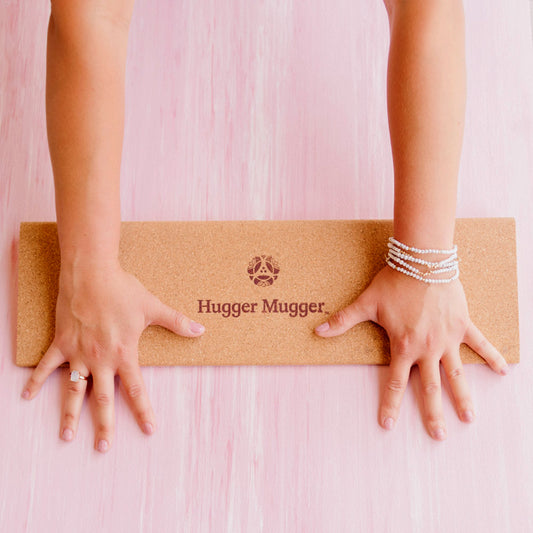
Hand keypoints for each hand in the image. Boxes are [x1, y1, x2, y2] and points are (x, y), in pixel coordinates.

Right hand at [21, 259, 204, 451]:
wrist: (92, 274)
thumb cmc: (123, 291)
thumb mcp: (153, 307)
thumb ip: (177, 322)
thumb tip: (200, 330)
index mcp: (124, 354)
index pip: (136, 389)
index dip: (144, 410)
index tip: (149, 429)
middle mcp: (100, 359)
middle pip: (103, 399)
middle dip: (105, 425)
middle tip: (104, 448)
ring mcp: (78, 353)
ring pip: (73, 390)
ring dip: (70, 414)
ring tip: (67, 436)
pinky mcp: (61, 342)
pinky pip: (45, 366)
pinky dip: (36, 381)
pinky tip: (27, 397)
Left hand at [314, 266, 508, 439]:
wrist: (421, 262)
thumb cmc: (393, 283)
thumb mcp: (366, 303)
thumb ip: (343, 320)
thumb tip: (317, 331)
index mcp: (403, 346)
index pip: (396, 383)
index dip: (391, 404)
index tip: (388, 424)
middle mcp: (427, 348)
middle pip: (431, 388)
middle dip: (433, 414)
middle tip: (438, 437)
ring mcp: (447, 339)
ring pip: (457, 374)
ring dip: (463, 397)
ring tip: (470, 418)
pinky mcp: (462, 325)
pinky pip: (480, 344)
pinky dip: (492, 357)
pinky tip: (503, 371)